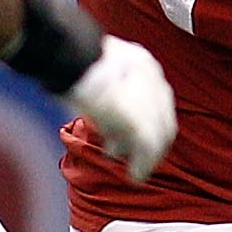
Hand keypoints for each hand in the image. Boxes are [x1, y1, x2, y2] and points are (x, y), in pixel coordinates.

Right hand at [62, 37, 176, 181]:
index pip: (155, 99)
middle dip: (151, 142)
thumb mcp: (93, 70)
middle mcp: (153, 79)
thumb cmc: (69, 60)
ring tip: (136, 172)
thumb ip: (103, 89)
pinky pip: (148, 148)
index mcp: (142, 62)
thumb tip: (100, 112)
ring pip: (159, 136)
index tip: (133, 136)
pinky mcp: (140, 119)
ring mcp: (150, 100)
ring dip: (148, 158)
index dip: (148, 121)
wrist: (69, 55)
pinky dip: (143, 165)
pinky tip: (135, 176)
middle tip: (138, 159)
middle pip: (162, 119)